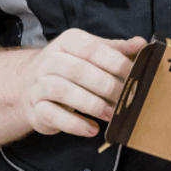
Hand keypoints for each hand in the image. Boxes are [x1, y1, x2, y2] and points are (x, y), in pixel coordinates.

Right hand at [17, 29, 146, 137]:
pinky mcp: (35, 108)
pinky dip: (74, 124)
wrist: (30, 84)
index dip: (114, 61)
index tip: (133, 75)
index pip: (91, 48)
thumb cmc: (71, 68)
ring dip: (92, 105)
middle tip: (126, 98)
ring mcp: (39, 84)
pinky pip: (52, 115)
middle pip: (78, 70)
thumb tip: (141, 43)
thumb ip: (116, 50)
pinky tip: (92, 129)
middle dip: (106, 86)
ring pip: (63, 91)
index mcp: (68, 42)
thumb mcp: (92, 54)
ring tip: (111, 114)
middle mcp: (49, 60)